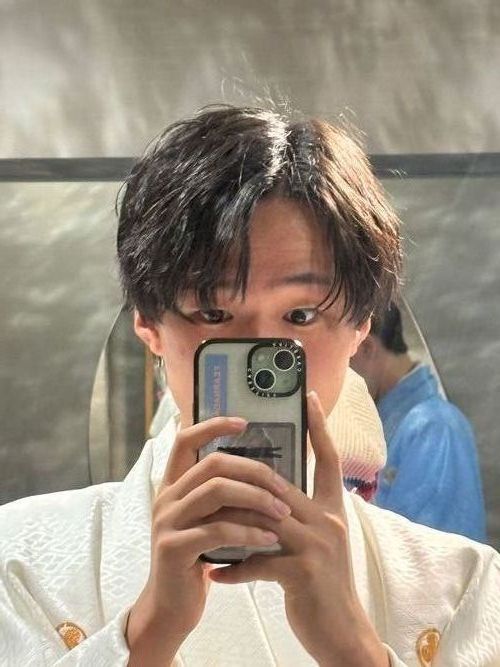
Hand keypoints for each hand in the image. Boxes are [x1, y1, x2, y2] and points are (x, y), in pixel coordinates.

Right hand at [126, 416, 291, 665]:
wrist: (172, 608)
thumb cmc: (199, 558)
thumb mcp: (207, 520)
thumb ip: (221, 495)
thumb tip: (262, 470)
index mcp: (174, 485)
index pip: (186, 440)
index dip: (213, 426)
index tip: (244, 422)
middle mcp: (167, 497)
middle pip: (213, 464)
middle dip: (254, 470)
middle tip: (284, 485)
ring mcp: (167, 521)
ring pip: (217, 491)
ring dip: (256, 499)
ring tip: (282, 512)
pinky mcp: (174, 547)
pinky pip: (218, 530)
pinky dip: (249, 532)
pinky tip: (270, 539)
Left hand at [210, 392, 388, 666]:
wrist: (343, 634)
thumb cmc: (322, 586)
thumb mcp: (316, 545)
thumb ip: (295, 519)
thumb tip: (260, 499)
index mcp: (331, 510)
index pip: (328, 460)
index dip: (320, 427)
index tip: (308, 398)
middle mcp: (327, 520)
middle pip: (277, 486)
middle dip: (243, 482)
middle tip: (213, 471)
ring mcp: (317, 544)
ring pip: (261, 519)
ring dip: (229, 524)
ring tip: (203, 526)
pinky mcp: (303, 571)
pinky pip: (256, 561)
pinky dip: (232, 568)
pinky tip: (215, 575)